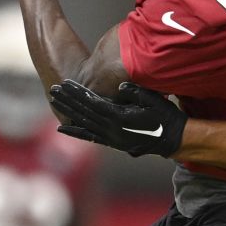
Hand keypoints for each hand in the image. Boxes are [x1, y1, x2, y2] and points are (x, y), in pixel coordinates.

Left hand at [50, 80, 187, 157]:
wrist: (172, 139)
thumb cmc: (165, 117)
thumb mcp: (154, 100)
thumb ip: (136, 92)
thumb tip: (119, 87)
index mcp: (119, 118)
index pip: (92, 103)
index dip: (77, 93)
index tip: (65, 83)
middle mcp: (111, 130)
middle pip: (84, 112)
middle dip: (67, 100)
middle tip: (53, 90)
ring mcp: (111, 138)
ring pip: (83, 123)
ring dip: (68, 112)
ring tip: (54, 102)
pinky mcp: (112, 142)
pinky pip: (89, 136)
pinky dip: (75, 131)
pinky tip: (62, 128)